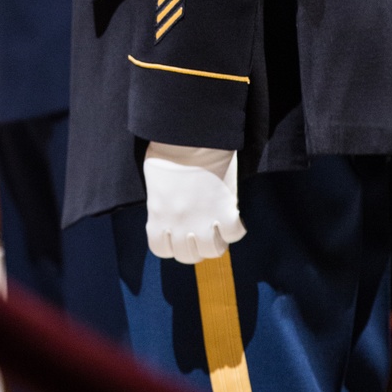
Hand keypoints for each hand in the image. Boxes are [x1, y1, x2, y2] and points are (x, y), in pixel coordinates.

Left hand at [143, 142, 245, 263]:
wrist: (189, 135)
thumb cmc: (167, 149)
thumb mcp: (155, 181)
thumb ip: (159, 202)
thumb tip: (165, 210)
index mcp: (158, 216)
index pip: (161, 250)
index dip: (171, 243)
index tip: (179, 232)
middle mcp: (178, 224)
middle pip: (189, 256)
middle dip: (195, 246)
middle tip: (202, 230)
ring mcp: (202, 220)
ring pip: (213, 251)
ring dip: (216, 241)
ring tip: (219, 226)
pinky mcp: (224, 210)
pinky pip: (234, 233)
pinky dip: (236, 227)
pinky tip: (233, 214)